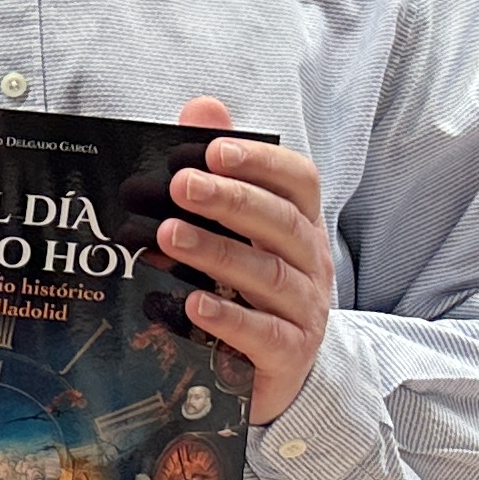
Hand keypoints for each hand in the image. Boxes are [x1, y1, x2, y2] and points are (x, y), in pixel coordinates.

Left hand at [166, 97, 332, 424]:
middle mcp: (309, 263)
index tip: (215, 148)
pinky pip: (263, 335)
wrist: (271, 372)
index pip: (298, 181)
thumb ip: (219, 169)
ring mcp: (303, 310)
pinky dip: (229, 319)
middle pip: (279, 223)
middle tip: (181, 185)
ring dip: (217, 253)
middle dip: (230, 201)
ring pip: (267, 276)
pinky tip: (193, 305)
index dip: (261, 161)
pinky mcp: (287, 355)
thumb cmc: (246, 290)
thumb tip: (203, 107)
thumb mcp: (234, 229)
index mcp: (299, 225)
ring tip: (169, 236)